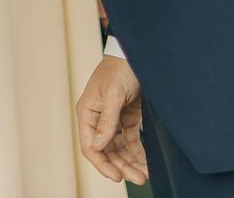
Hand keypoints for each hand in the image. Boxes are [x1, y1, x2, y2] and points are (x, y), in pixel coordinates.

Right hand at [77, 55, 148, 185]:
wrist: (134, 54)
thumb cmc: (118, 69)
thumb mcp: (112, 94)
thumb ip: (106, 121)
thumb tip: (98, 146)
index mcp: (88, 113)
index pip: (91, 146)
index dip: (103, 164)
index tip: (117, 176)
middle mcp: (98, 120)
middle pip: (107, 151)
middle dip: (122, 166)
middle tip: (139, 178)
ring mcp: (113, 121)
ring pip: (120, 149)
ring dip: (131, 163)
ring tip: (145, 176)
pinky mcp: (127, 120)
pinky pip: (131, 142)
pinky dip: (138, 153)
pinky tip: (146, 163)